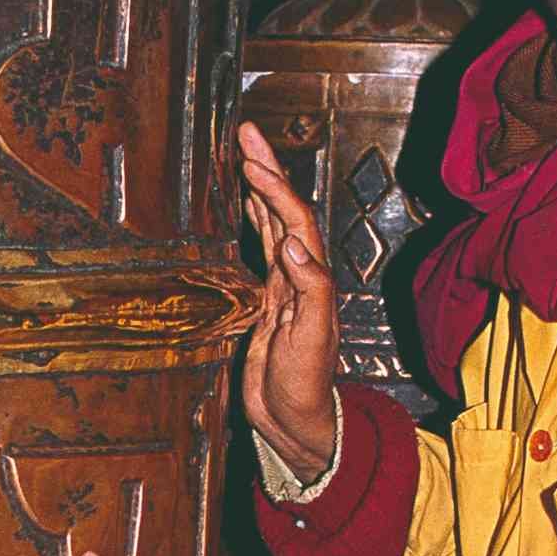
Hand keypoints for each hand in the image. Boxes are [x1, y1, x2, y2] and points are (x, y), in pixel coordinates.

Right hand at [237, 120, 339, 482]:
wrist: (296, 422)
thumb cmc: (307, 386)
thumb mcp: (312, 339)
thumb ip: (309, 290)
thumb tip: (291, 244)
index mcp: (311, 279)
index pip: (294, 221)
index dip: (274, 189)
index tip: (251, 161)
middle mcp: (299, 275)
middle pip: (283, 210)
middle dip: (267, 171)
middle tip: (246, 134)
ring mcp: (283, 287)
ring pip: (272, 224)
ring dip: (260, 189)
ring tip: (243, 155)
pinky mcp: (267, 302)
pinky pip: (260, 249)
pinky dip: (253, 221)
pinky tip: (243, 206)